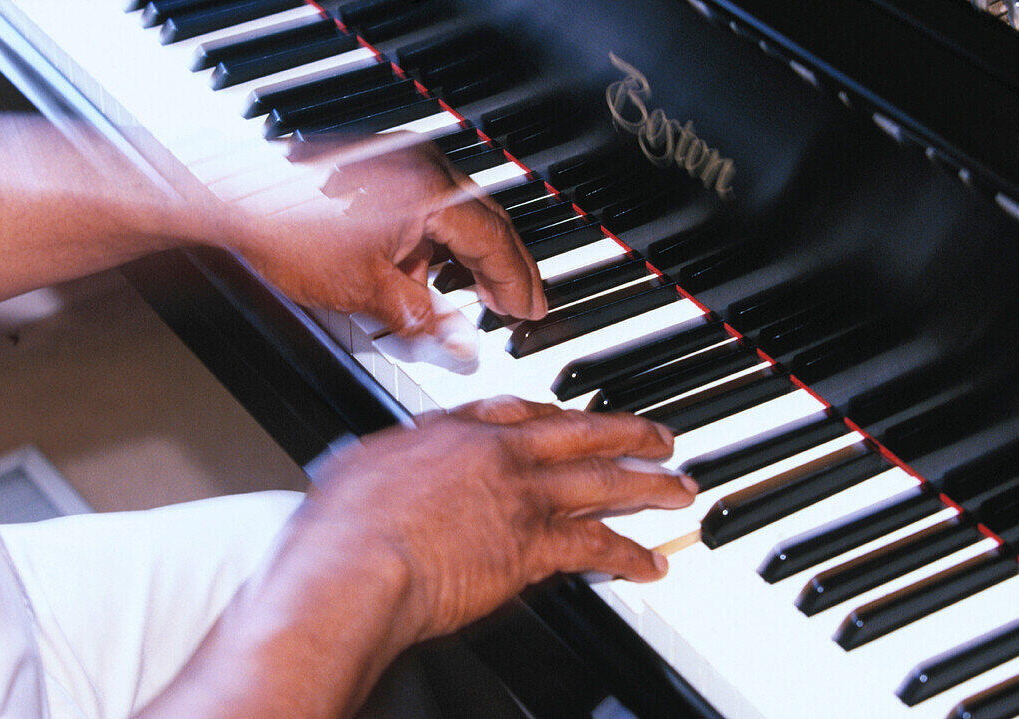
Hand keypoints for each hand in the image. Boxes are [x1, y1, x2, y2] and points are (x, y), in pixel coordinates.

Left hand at [229, 135, 545, 337]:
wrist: (227, 200)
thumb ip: (425, 318)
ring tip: (467, 302)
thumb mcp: (367, 290)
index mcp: (431, 189)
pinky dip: (429, 246)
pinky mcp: (375, 173)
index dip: (516, 282)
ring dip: (462, 262)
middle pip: (482, 224)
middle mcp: (421, 167)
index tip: (529, 310)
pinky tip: (421, 278)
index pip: (494, 240)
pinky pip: (421, 211)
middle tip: (515, 306)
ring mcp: (397, 165)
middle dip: (499, 270)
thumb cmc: (287, 231)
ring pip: (452, 219)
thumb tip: (463, 345)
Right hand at [291, 397, 696, 644]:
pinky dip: (628, 555)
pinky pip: (594, 546)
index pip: (518, 411)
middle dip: (626, 434)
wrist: (356, 563)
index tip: (572, 417)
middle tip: (659, 437)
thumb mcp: (359, 467)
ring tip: (677, 487)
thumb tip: (386, 467)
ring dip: (647, 485)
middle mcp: (496, 454)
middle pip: (578, 433)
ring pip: (601, 482)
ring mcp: (520, 497)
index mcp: (453, 432)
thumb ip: (391, 462)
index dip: (554, 415)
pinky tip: (649, 562)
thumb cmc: (341, 526)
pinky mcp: (532, 546)